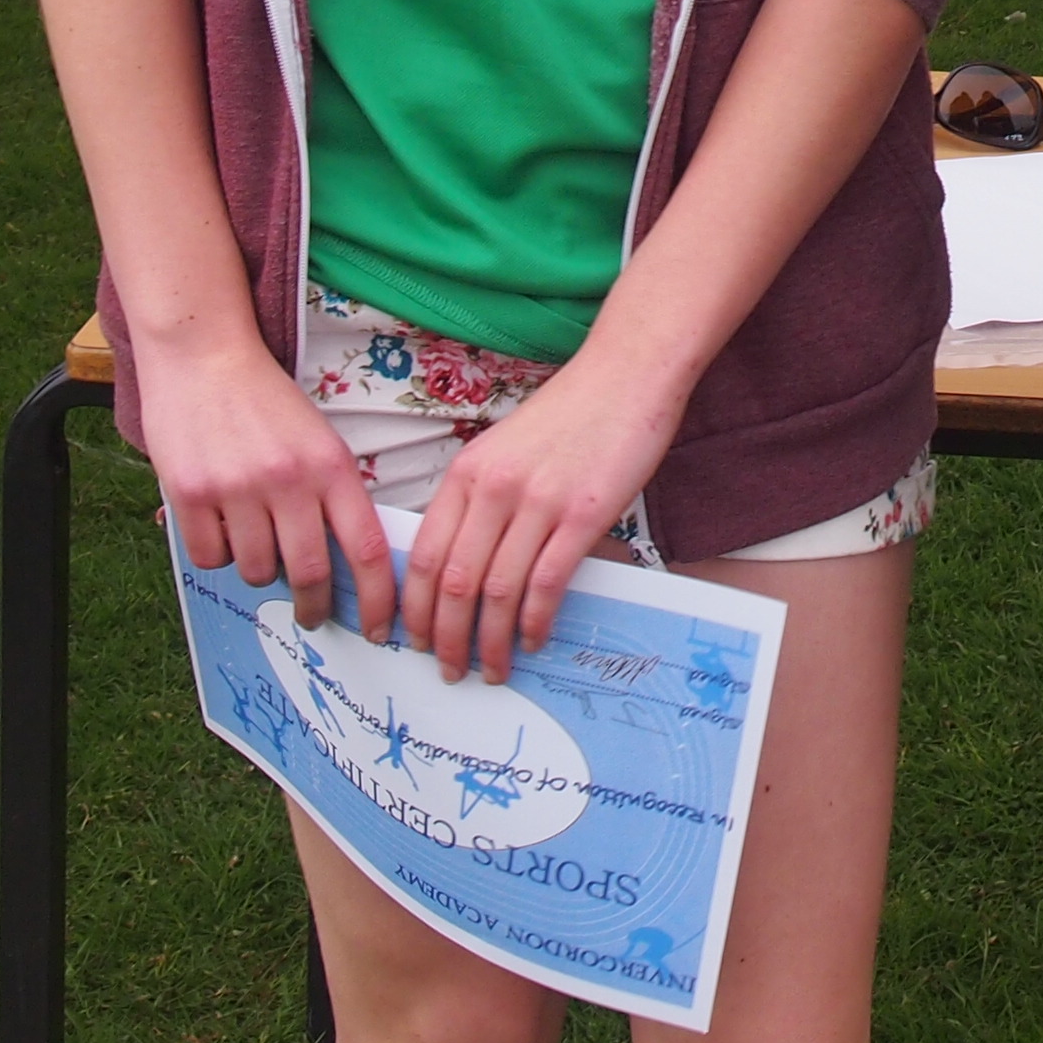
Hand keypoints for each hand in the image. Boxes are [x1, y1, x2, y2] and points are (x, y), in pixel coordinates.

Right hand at [140, 331, 394, 639]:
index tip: (381, 628)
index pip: (367, 548)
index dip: (379, 597)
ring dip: (260, 569)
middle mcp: (288, 480)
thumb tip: (346, 565)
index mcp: (331, 465)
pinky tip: (220, 522)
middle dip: (314, 605)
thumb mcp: (318, 440)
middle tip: (313, 614)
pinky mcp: (190, 494)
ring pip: (256, 569)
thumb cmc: (267, 403)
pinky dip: (218, 552)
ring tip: (256, 539)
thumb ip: (332, 494)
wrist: (204, 356)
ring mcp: (237, 488)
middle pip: (309, 572)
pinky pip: (210, 556)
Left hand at [397, 349, 689, 682]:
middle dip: (446, 637)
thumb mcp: (504, 449)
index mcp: (467, 473)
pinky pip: (546, 583)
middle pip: (454, 583)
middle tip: (450, 668)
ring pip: (497, 592)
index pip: (423, 556)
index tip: (414, 638)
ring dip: (491, 641)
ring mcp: (539, 502)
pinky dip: (535, 621)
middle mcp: (494, 489)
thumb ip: (481, 499)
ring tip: (492, 668)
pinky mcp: (584, 515)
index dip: (414, 608)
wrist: (628, 374)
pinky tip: (533, 638)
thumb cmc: (573, 412)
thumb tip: (465, 564)